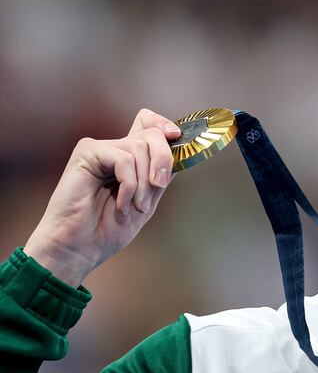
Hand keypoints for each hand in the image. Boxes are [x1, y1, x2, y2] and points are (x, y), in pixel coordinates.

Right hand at [23, 109, 180, 286]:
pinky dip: (129, 184)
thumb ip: (162, 174)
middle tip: (159, 186)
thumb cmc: (108, 228)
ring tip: (136, 206)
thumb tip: (183, 152)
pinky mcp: (87, 152)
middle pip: (151, 133)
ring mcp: (100, 149)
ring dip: (144, 182)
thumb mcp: (148, 199)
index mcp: (129, 158)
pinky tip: (122, 204)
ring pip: (140, 147)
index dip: (164, 125)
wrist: (79, 248)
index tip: (178, 137)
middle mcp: (115, 149)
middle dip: (163, 161)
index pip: (149, 123)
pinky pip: (124, 159)